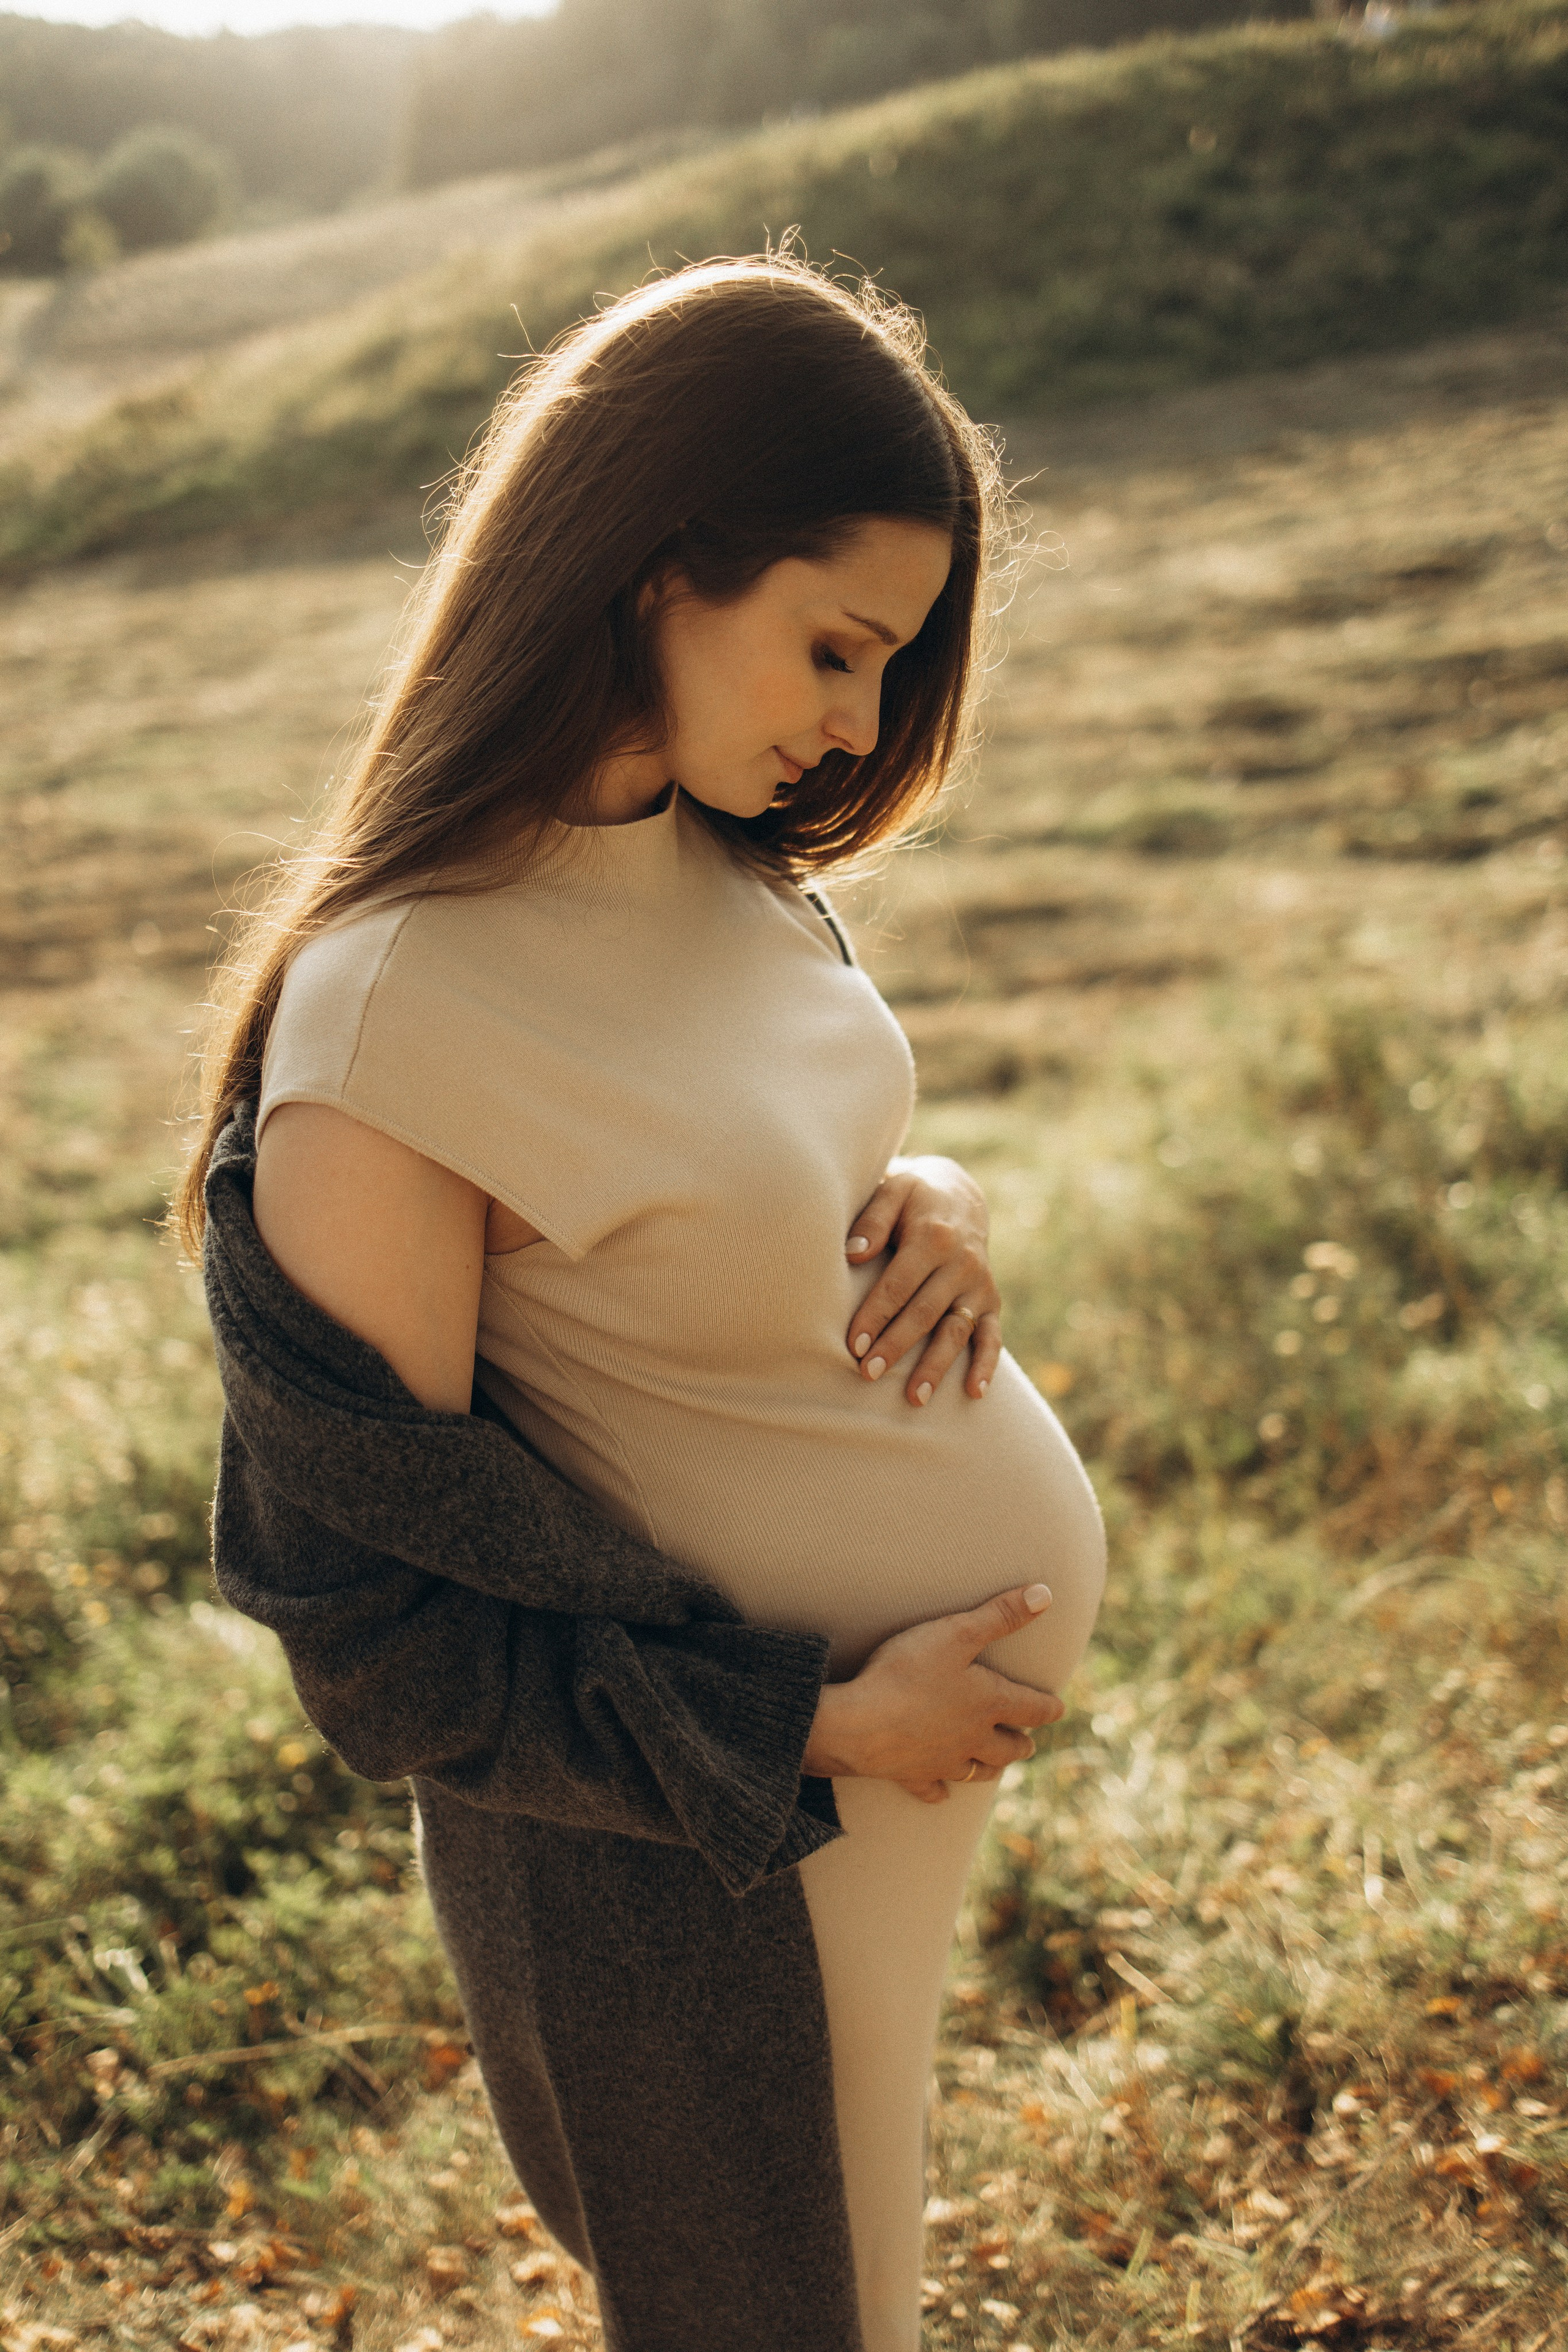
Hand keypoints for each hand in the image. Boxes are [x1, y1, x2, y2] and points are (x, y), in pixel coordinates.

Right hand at [801, 1583, 1062, 1804]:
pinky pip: (932, 1790)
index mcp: (989, 1703)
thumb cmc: (907, 1673)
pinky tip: (943, 1793)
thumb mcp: (957, 1633)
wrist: (857, 1724)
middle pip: (1008, 1748)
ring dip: (990, 1768)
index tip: (1059, 1709)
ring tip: (995, 1767)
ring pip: (978, 1772)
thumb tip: (1046, 1594)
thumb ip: (1001, 1615)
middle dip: (1021, 1744)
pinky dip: (940, 1791)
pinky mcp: (912, 1775)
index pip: (1031, 1708)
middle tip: (1028, 1744)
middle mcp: (973, 1738)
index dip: (1048, 1707)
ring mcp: (943, 1761)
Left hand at [845, 1155, 1002, 1404]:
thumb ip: (872, 1219)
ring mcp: (979, 1285)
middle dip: (897, 1345)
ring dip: (936, 1365)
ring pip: (956, 1330)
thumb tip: (853, 1254)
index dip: (876, 1315)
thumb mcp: (892, 1191)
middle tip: (868, 1373)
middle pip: (925, 1312)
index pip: (899, 1284)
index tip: (853, 1344)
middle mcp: (961, 1263)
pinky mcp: (991, 1301)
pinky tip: (974, 1393)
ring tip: (914, 1397)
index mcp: (933, 1237)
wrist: (958, 1196)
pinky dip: (986, 1364)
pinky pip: (992, 1336)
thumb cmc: (911, 1199)